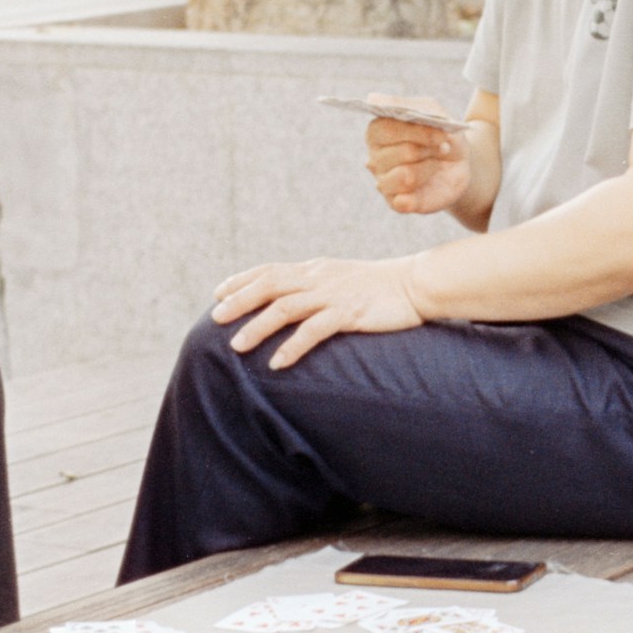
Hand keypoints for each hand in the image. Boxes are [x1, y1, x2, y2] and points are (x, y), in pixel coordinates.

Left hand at [210, 255, 430, 366]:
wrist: (417, 284)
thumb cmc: (379, 288)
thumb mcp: (341, 280)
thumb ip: (316, 287)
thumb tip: (291, 300)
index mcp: (314, 269)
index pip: (269, 270)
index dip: (241, 281)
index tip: (217, 294)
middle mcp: (318, 278)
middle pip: (269, 286)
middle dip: (239, 301)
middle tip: (215, 319)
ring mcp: (333, 295)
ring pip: (285, 307)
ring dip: (258, 326)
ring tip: (237, 346)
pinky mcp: (349, 313)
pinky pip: (315, 330)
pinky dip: (293, 346)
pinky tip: (278, 363)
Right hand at [367, 112, 471, 216]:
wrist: (460, 164)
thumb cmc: (440, 133)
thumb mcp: (430, 111)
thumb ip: (402, 104)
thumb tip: (372, 99)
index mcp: (377, 132)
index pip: (385, 129)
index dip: (417, 132)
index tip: (442, 134)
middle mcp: (374, 157)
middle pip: (402, 153)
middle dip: (429, 149)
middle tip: (442, 148)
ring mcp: (383, 182)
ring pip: (407, 176)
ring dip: (430, 168)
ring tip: (436, 163)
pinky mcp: (396, 203)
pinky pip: (403, 202)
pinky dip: (420, 193)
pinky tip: (428, 183)